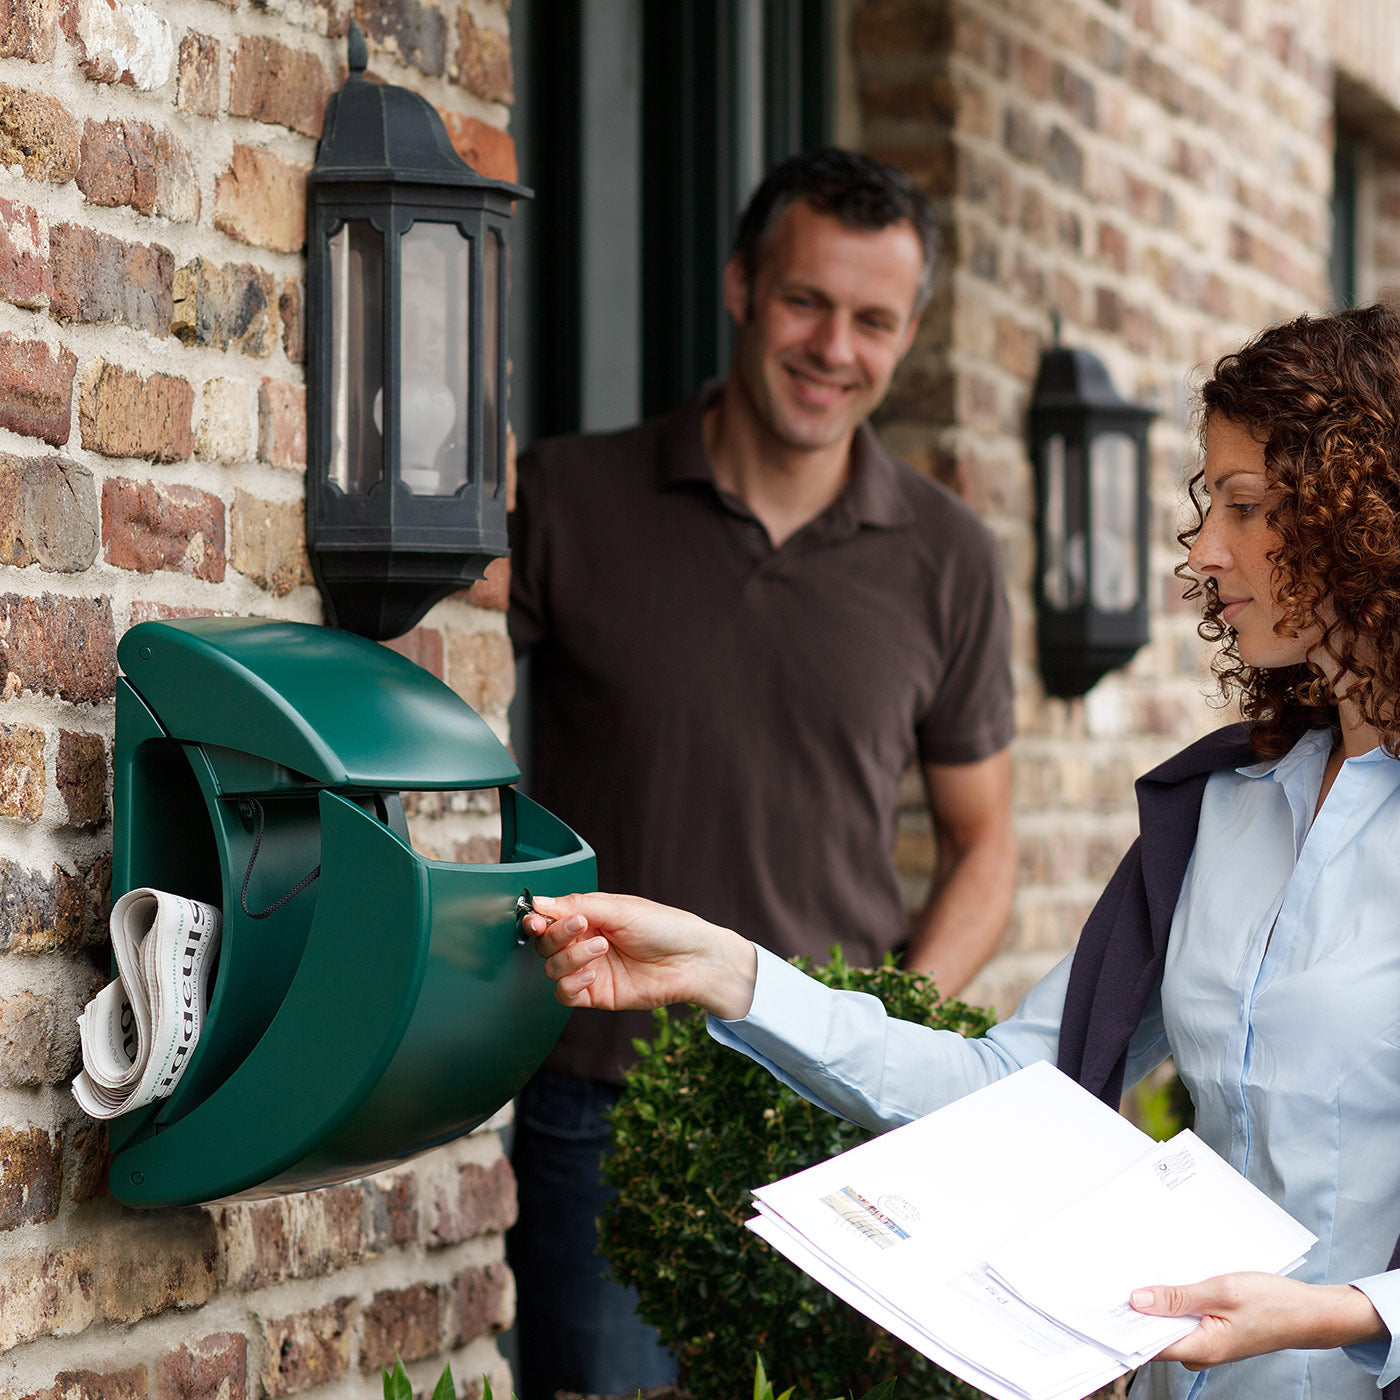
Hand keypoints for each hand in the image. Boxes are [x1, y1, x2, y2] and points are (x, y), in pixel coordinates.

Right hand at [523, 891, 757, 1020]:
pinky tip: (591, 974)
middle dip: (555, 935)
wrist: (694, 960)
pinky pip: (565, 994)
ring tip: (600, 947)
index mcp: (590, 916)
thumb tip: (540, 901)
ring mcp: (590, 969)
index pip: (549, 918)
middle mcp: (585, 942)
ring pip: (552, 968)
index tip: (534, 918)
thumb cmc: (666, 927)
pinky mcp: (597, 994)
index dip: (536, 918)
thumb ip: (577, 905)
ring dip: (570, 957)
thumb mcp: (620, 908)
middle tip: (578, 927)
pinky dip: (571, 983)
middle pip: (545, 944)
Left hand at [1130, 1272, 1386, 1370]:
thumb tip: (1137, 1301)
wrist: (1310, 1313)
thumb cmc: (1274, 1303)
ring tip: (1134, 1273)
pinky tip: (1164, 1281)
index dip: (1120, 1327)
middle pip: (1152, 1333)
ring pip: (1166, 1323)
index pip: (1147, 1344)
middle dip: (1133, 1308)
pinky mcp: (1210, 1332)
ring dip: (1153, 1300)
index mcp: (1201, 1348)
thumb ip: (1178, 1297)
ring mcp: (1205, 1343)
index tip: (1094, 1308)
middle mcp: (1200, 1351)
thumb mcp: (1221, 1292)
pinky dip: (1171, 1300)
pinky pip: (1181, 1318)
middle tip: (1107, 1278)